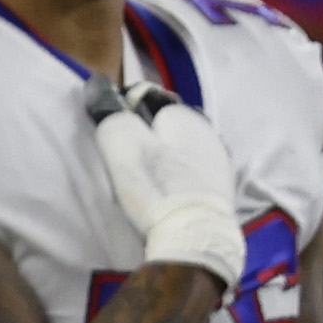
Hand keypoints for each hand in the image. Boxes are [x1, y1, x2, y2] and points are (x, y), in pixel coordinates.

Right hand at [87, 76, 245, 283]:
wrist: (195, 238)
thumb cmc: (156, 189)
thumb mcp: (121, 145)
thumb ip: (110, 111)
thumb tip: (99, 84)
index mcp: (185, 114)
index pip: (146, 98)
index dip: (125, 113)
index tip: (114, 137)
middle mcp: (208, 129)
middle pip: (167, 122)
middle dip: (148, 132)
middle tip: (128, 160)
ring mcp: (220, 158)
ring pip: (183, 144)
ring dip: (166, 152)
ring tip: (149, 177)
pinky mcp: (223, 185)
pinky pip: (195, 166)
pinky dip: (181, 172)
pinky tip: (170, 189)